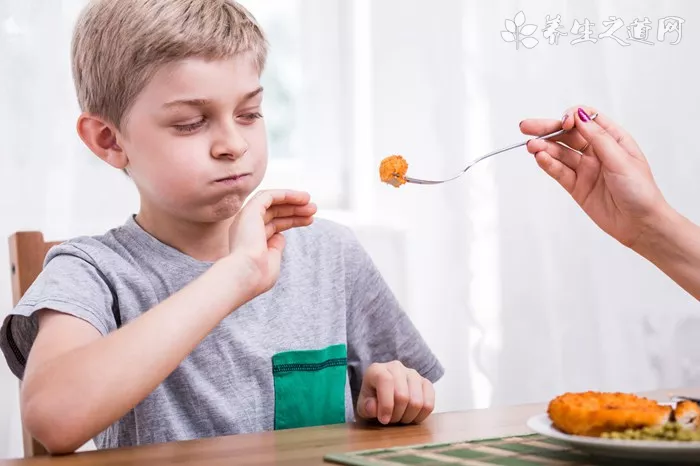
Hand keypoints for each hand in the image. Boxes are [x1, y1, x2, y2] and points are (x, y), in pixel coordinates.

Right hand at [228, 189, 315, 298]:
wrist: (247, 275)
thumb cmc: (259, 276)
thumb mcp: (272, 261)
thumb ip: (276, 247)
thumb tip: (281, 236)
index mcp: (250, 241)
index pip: (273, 224)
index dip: (292, 220)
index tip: (310, 220)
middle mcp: (246, 228)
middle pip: (273, 213)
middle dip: (294, 210)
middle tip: (313, 209)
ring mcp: (246, 219)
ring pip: (270, 202)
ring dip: (291, 200)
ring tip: (310, 201)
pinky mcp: (249, 211)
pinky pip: (268, 196)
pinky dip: (285, 194)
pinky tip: (301, 197)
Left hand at [356, 361, 434, 424]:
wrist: (384, 395)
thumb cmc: (372, 400)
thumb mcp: (363, 406)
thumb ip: (366, 407)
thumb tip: (373, 408)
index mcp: (377, 370)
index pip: (385, 381)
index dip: (386, 404)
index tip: (384, 420)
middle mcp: (396, 367)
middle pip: (402, 396)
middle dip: (396, 415)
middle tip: (391, 420)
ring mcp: (413, 374)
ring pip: (417, 401)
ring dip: (408, 417)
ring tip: (400, 418)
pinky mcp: (425, 383)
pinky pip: (429, 404)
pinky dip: (421, 416)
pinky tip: (411, 416)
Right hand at [520, 106, 669, 248]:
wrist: (640, 224)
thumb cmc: (640, 191)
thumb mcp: (622, 160)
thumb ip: (599, 138)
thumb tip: (580, 116)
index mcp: (613, 139)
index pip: (586, 119)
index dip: (572, 117)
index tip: (564, 123)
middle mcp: (597, 151)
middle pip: (567, 135)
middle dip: (547, 129)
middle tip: (526, 126)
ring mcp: (585, 169)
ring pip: (560, 153)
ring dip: (544, 148)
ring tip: (531, 146)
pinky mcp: (576, 186)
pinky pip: (559, 172)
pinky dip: (548, 164)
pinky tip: (540, 158)